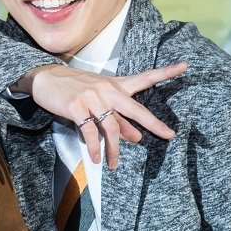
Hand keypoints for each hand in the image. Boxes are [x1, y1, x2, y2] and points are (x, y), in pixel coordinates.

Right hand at [12, 62, 187, 168]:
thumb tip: (135, 137)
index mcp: (115, 85)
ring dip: (114, 149)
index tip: (186, 66)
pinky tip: (96, 158)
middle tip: (167, 135)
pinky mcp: (76, 107)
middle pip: (135, 109)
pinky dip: (94, 147)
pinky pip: (90, 132)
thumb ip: (117, 117)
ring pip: (111, 127)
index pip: (145, 77)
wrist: (44, 78)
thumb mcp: (97, 98)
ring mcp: (92, 98)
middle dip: (153, 123)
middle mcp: (107, 90)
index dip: (166, 72)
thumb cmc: (73, 88)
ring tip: (114, 164)